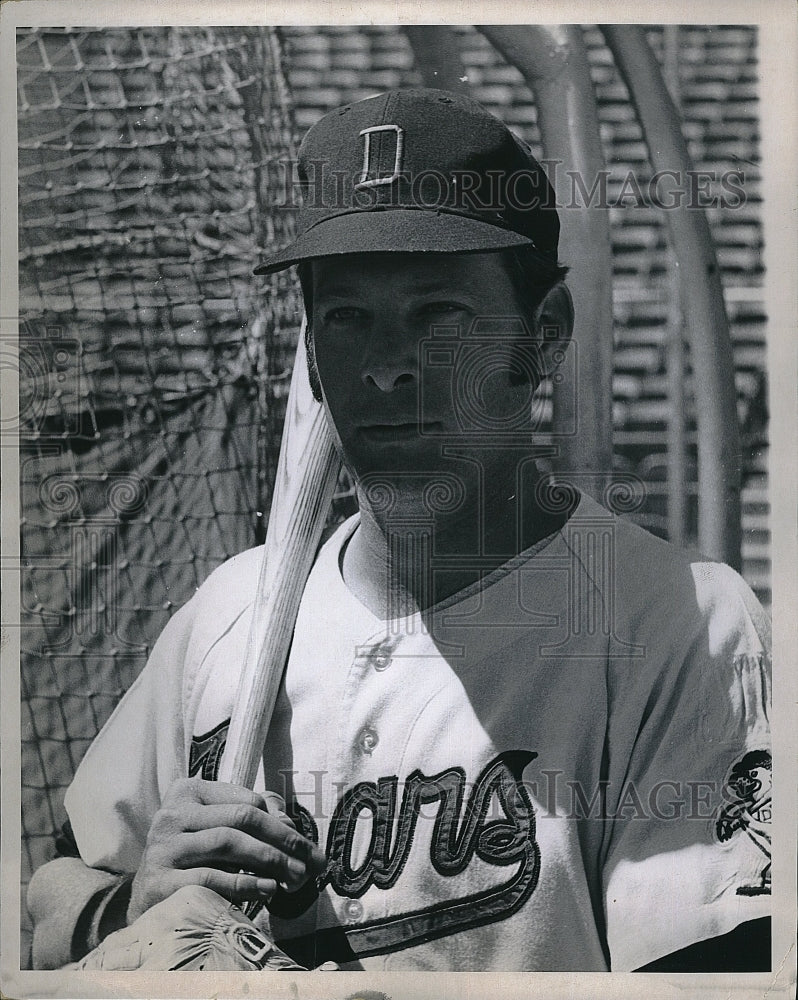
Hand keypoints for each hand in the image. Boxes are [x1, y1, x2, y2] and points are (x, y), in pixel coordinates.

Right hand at [127, 778, 325, 923]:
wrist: (145, 900)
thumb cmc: (192, 859)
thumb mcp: (218, 830)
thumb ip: (251, 818)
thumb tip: (290, 824)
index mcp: (188, 792)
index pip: (246, 800)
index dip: (281, 822)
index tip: (304, 846)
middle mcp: (172, 814)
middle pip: (240, 818)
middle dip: (282, 840)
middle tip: (309, 863)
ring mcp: (162, 847)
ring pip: (227, 843)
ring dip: (269, 860)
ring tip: (294, 878)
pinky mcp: (158, 882)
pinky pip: (210, 878)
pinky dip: (245, 883)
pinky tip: (268, 889)